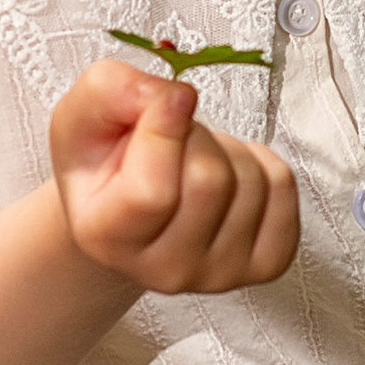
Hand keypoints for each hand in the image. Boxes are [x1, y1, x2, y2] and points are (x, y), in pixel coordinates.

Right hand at [49, 54, 298, 296]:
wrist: (126, 203)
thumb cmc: (102, 159)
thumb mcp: (82, 111)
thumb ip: (114, 90)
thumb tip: (177, 98)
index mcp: (107, 239)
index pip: (151, 193)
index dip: (162, 129)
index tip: (163, 100)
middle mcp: (164, 270)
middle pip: (208, 181)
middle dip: (194, 133)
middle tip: (172, 137)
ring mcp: (219, 274)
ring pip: (249, 180)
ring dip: (224, 147)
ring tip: (193, 158)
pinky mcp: (265, 263)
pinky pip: (282, 187)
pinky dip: (260, 159)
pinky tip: (227, 170)